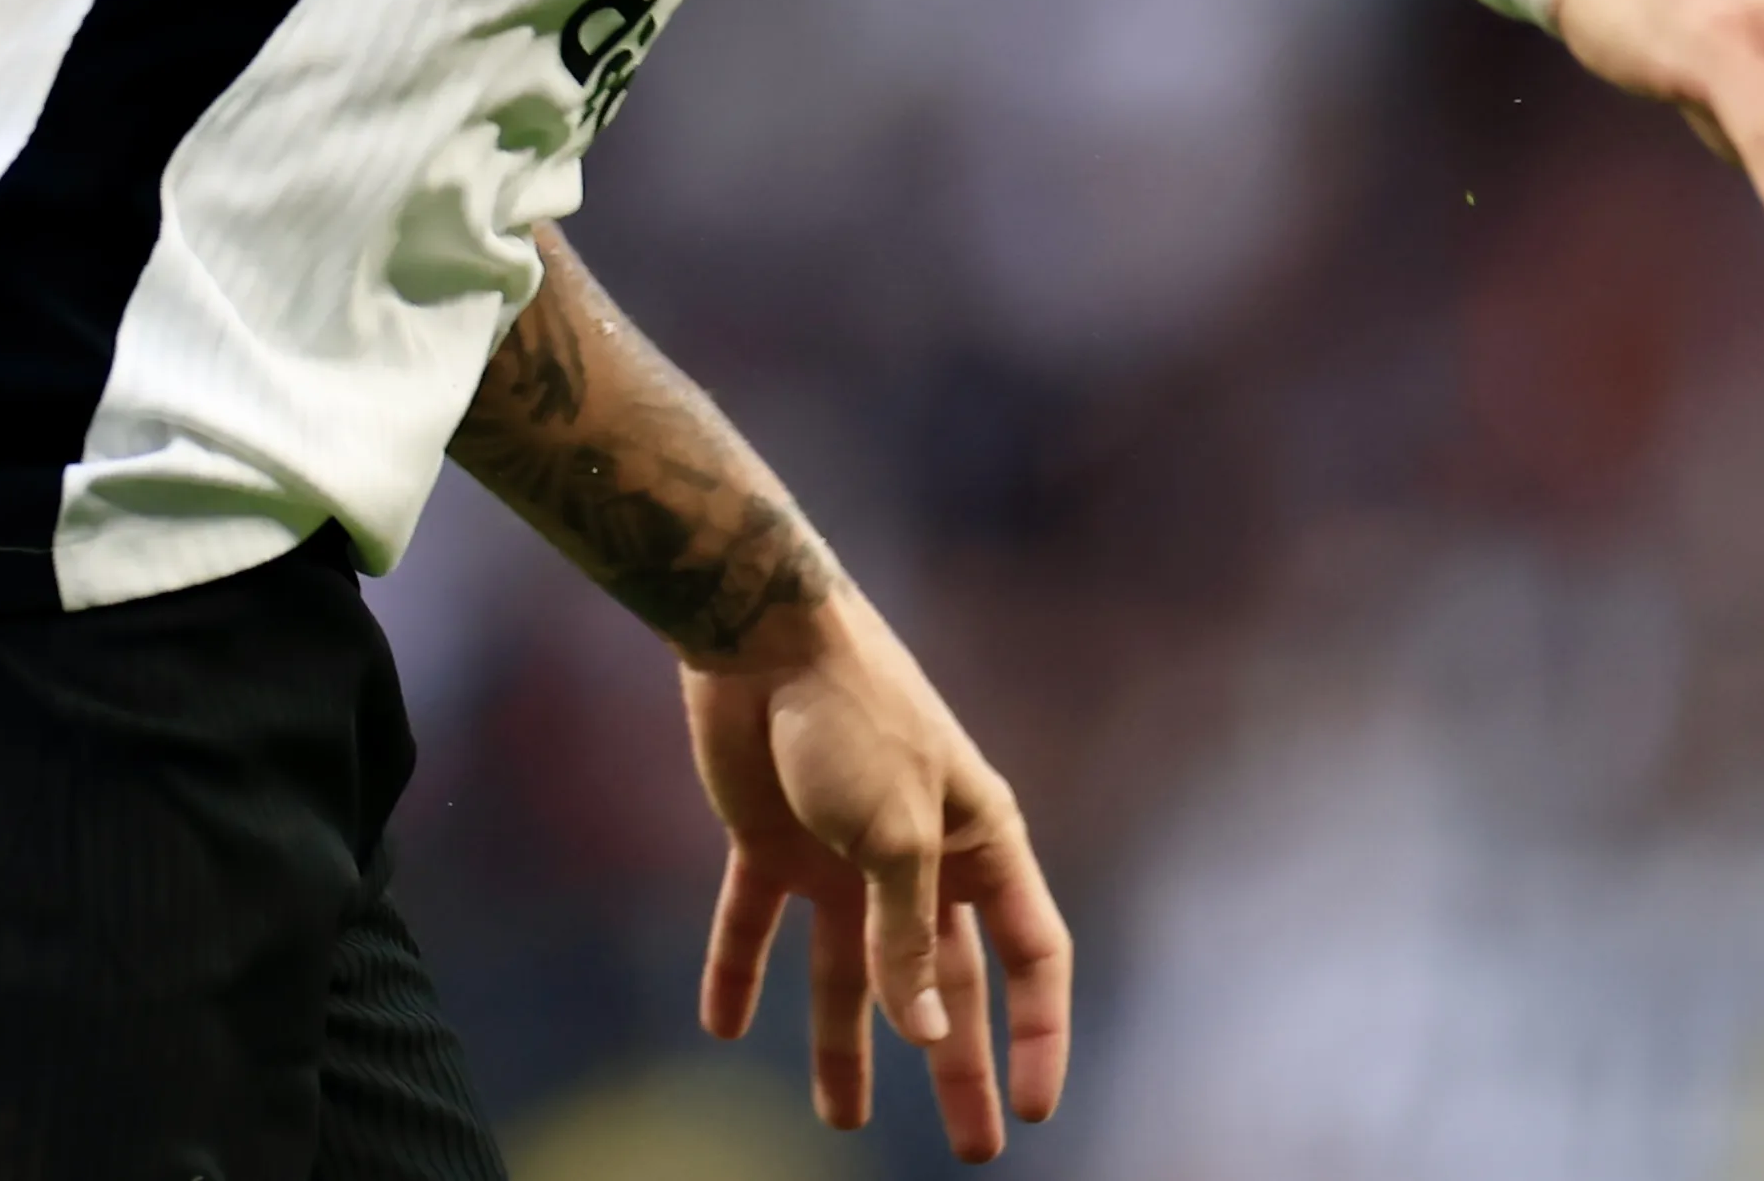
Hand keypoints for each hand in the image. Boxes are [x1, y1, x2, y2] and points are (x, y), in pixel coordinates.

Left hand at [681, 588, 1072, 1162]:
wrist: (760, 634)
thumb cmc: (854, 717)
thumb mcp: (894, 836)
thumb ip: (905, 940)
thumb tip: (924, 1034)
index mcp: (978, 842)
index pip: (1032, 953)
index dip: (1038, 1032)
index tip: (1033, 1107)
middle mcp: (918, 858)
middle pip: (944, 983)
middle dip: (953, 1064)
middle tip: (969, 1149)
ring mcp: (842, 854)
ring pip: (848, 973)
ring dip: (845, 1044)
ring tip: (839, 1120)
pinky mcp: (770, 841)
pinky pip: (755, 924)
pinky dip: (739, 971)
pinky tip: (725, 1025)